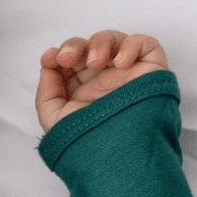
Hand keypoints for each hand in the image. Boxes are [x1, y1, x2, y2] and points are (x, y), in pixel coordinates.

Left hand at [35, 31, 167, 132]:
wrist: (119, 155)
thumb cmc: (88, 143)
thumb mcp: (55, 122)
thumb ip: (46, 94)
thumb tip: (47, 67)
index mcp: (82, 93)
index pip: (70, 63)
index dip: (58, 55)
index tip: (49, 60)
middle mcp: (104, 83)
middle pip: (88, 48)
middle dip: (74, 46)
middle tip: (67, 58)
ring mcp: (127, 75)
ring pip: (114, 41)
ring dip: (100, 43)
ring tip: (94, 61)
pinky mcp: (150, 71)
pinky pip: (145, 45)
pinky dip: (131, 45)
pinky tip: (120, 63)